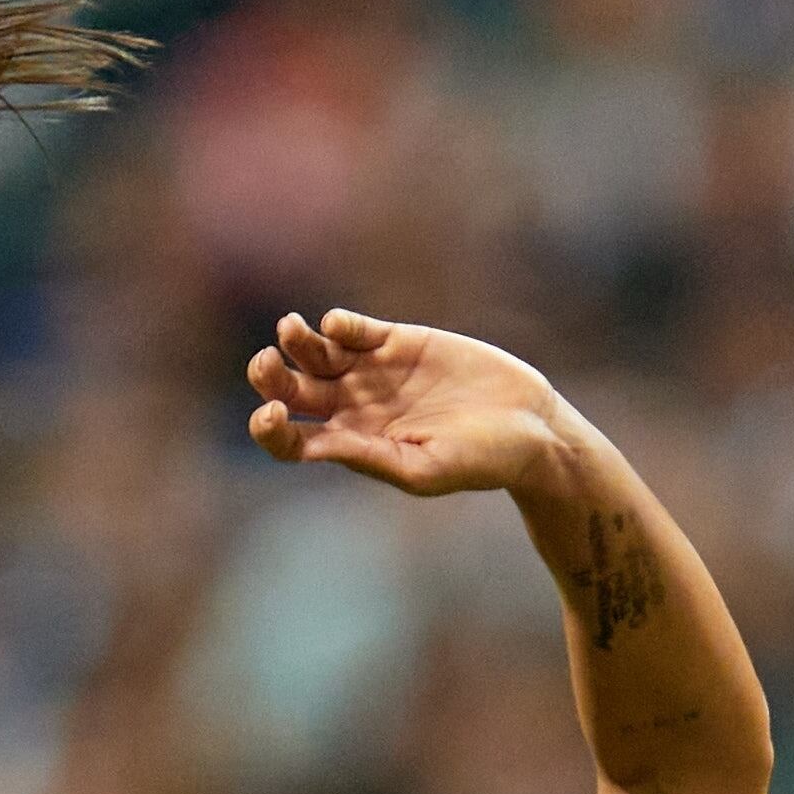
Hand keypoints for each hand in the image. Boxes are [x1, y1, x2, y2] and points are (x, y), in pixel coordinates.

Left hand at [245, 310, 571, 498]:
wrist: (528, 426)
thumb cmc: (480, 461)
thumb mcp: (425, 468)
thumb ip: (372, 457)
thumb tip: (322, 444)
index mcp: (350, 446)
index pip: (291, 440)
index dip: (270, 429)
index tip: (272, 413)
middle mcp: (352, 408)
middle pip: (290, 389)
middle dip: (269, 375)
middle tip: (265, 362)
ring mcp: (371, 373)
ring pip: (313, 353)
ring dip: (294, 340)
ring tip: (290, 330)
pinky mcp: (396, 342)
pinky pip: (353, 329)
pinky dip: (339, 324)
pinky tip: (339, 326)